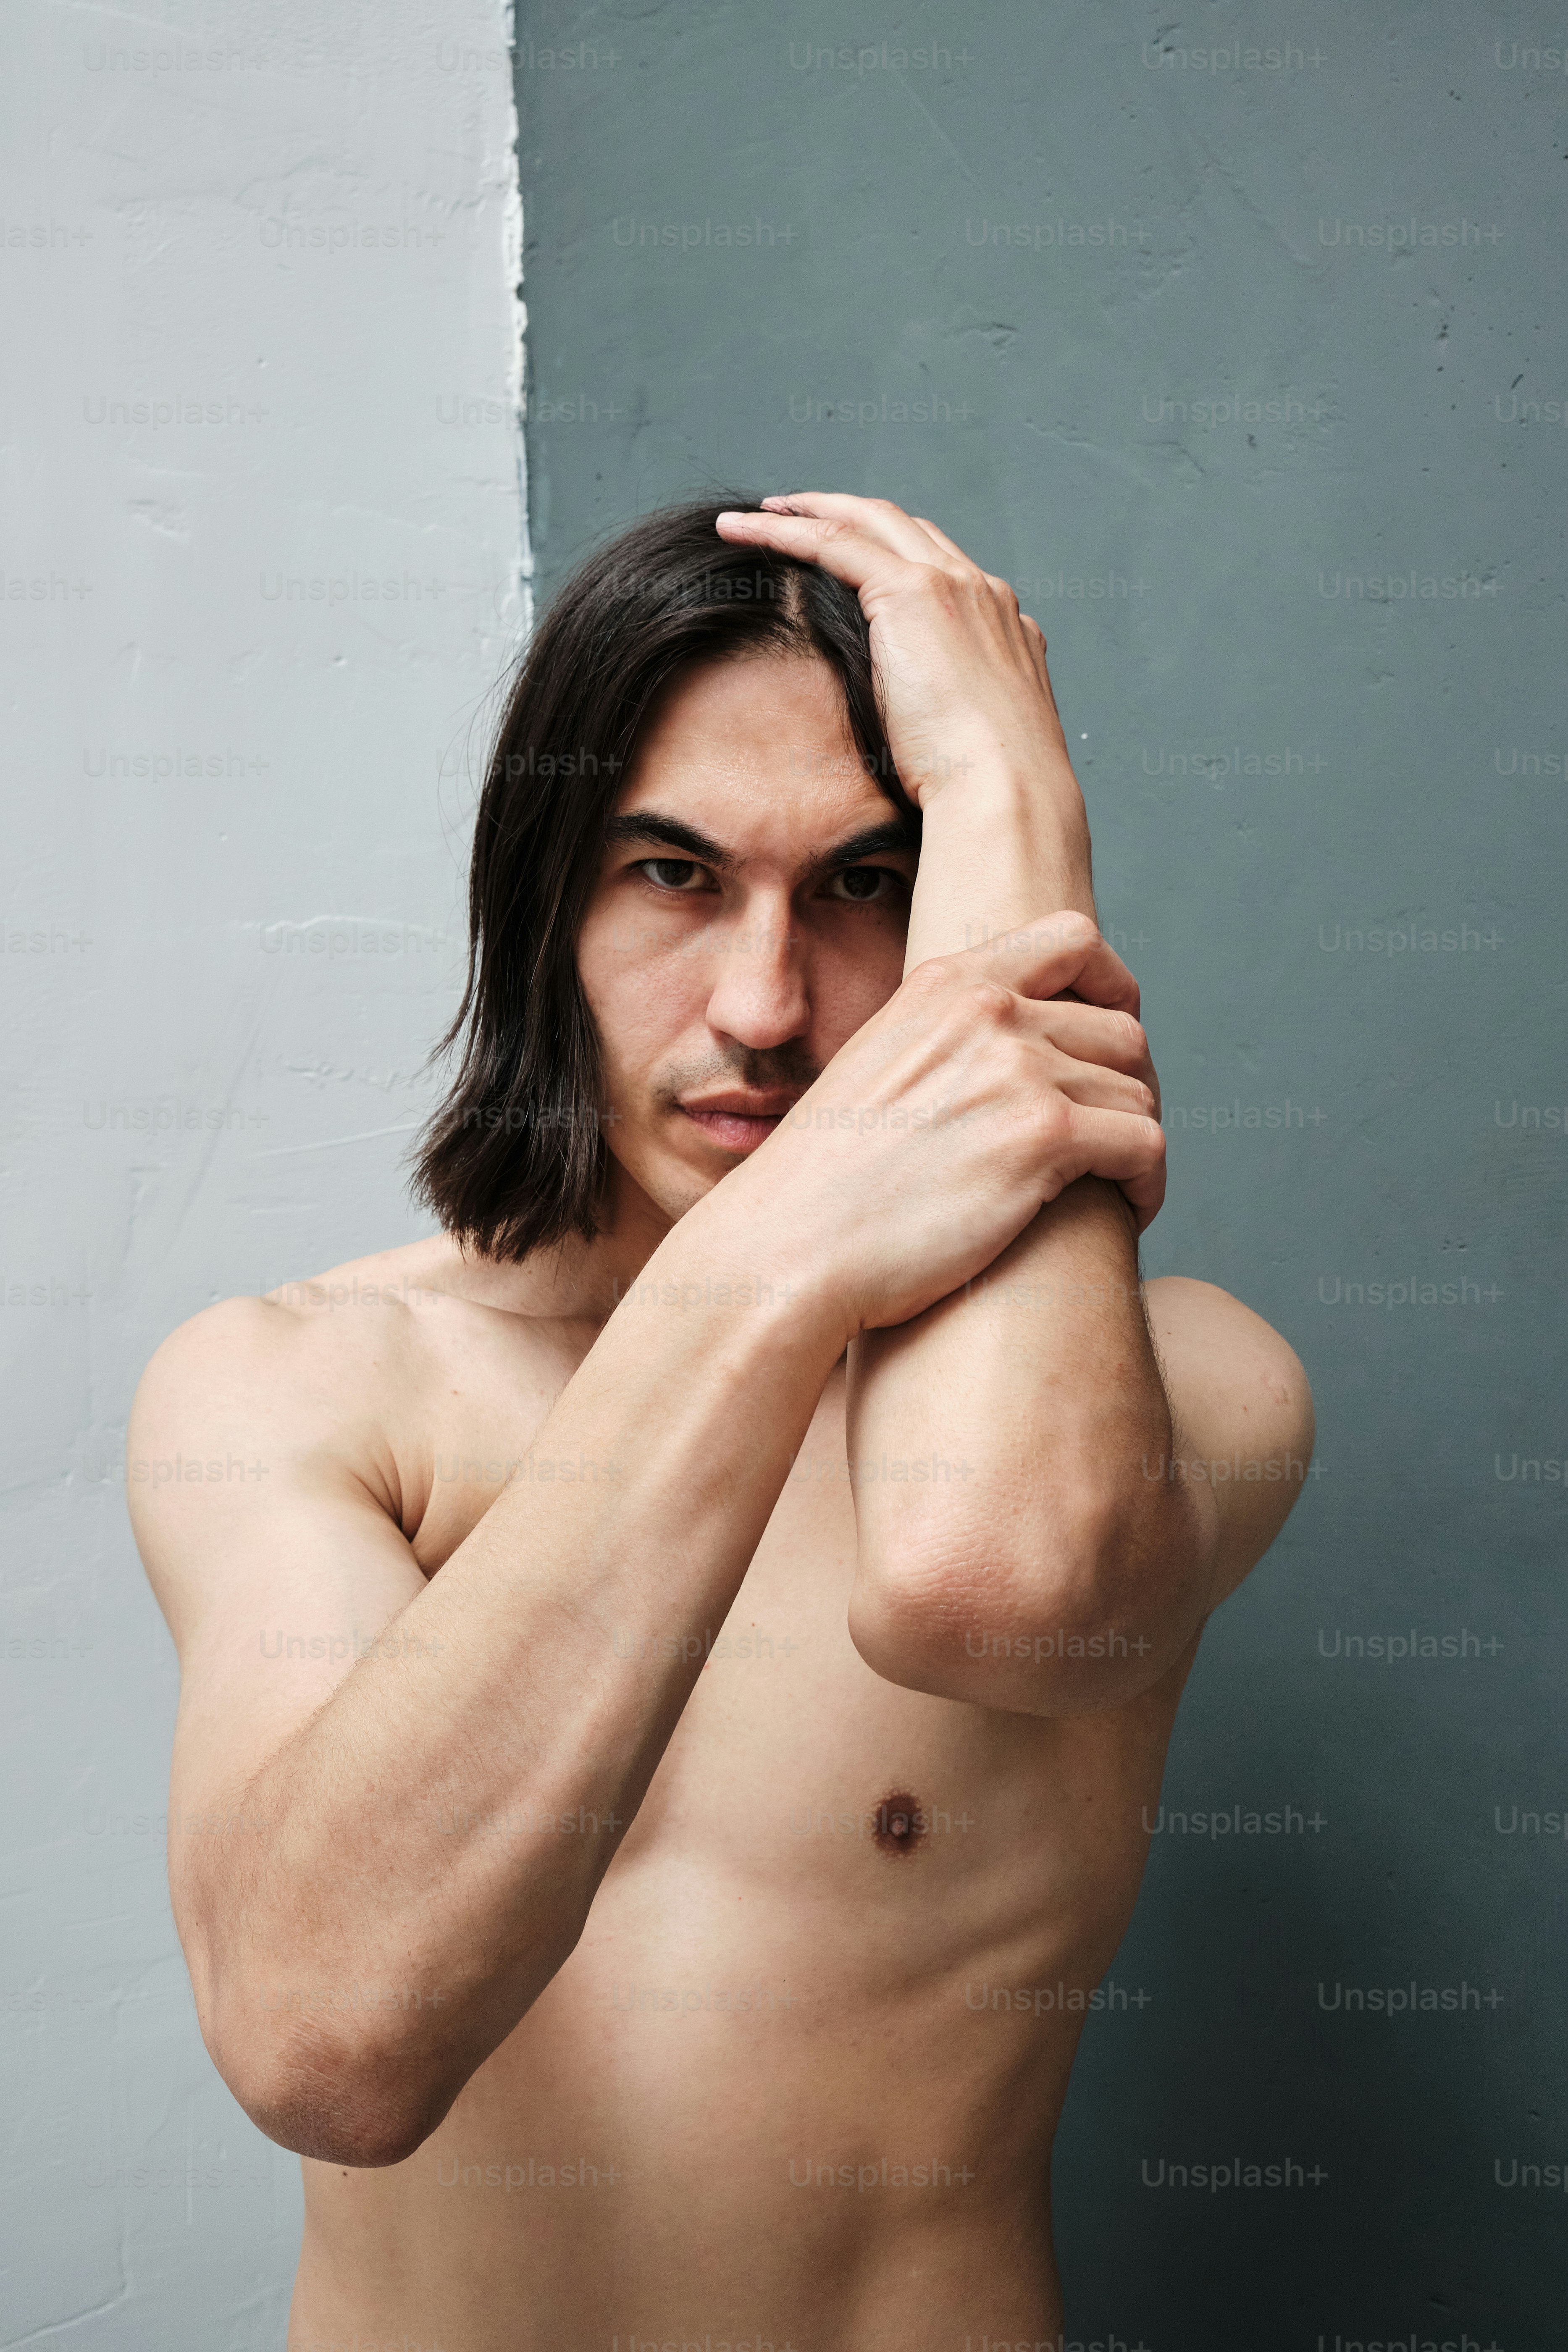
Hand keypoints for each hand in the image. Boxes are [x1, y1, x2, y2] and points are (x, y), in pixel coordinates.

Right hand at [708, 911, 1165, 1340]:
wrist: (792, 1246)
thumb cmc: (829, 1183)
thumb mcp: (879, 1067)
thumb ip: (949, 1041)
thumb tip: (1019, 1054)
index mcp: (946, 985)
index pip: (1075, 938)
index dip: (1113, 988)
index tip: (1112, 1038)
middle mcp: (989, 1012)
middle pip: (1121, 1030)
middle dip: (1131, 1087)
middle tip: (1116, 1139)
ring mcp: (1019, 1069)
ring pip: (1137, 1093)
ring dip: (1138, 1143)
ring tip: (1117, 1186)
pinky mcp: (1045, 1137)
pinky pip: (1146, 1145)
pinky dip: (1149, 1182)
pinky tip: (1128, 1210)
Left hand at [714, 490, 1070, 809]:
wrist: (1004, 792)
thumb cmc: (983, 791)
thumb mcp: (965, 741)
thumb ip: (942, 714)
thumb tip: (903, 728)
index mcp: (1002, 629)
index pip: (939, 569)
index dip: (887, 554)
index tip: (848, 561)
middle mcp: (982, 593)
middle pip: (905, 528)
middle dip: (847, 512)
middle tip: (793, 512)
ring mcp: (951, 585)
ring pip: (868, 521)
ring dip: (809, 510)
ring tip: (758, 514)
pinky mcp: (911, 592)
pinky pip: (833, 541)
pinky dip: (784, 530)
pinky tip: (742, 529)